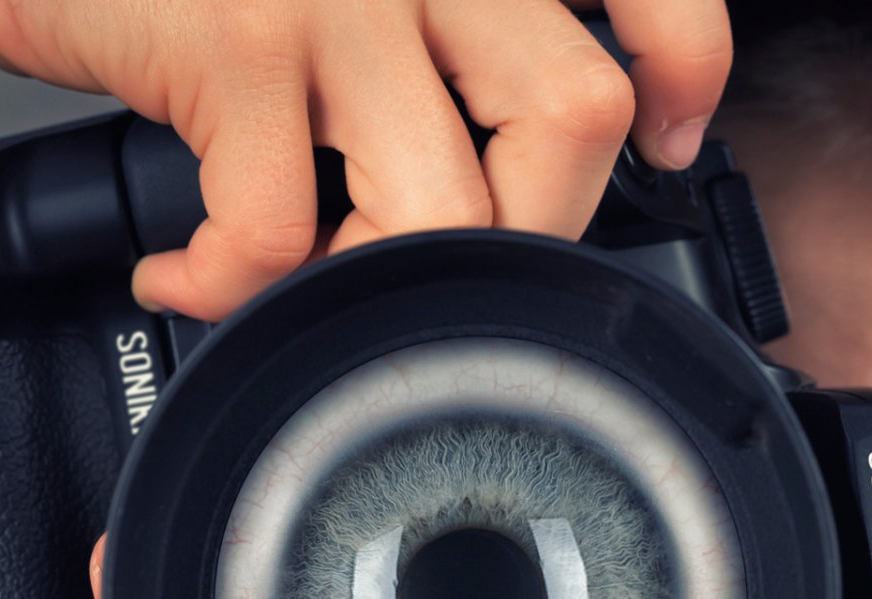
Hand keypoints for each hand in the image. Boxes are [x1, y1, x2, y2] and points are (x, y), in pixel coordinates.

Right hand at [0, 0, 734, 321]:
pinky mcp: (238, 42)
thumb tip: (526, 168)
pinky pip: (284, 237)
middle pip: (572, 119)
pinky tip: (187, 273)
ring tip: (309, 283)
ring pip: (448, 206)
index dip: (684, 64)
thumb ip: (441, 36)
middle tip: (449, 263)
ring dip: (381, 287)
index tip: (670, 137)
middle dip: (525, 232)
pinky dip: (232, 291)